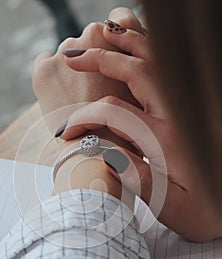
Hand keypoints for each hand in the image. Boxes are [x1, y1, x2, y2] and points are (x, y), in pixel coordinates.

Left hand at [32, 14, 141, 115]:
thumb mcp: (136, 86)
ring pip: (64, 55)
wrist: (99, 146)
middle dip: (86, 62)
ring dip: (68, 71)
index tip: (102, 75)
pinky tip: (60, 95)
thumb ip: (127, 64)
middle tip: (91, 91)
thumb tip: (120, 56)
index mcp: (119, 37)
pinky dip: (48, 75)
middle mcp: (90, 35)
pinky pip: (43, 62)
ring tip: (77, 99)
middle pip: (84, 43)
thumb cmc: (123, 120)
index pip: (105, 32)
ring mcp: (65, 52)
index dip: (104, 55)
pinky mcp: (43, 69)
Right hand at [58, 8, 221, 241]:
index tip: (66, 131)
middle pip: (136, 72)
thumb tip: (107, 156)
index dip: (83, 117)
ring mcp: (186, 110)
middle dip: (101, 60)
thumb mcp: (172, 208)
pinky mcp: (191, 111)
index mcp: (166, 141)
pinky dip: (151, 55)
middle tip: (72, 57)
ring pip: (157, 63)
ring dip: (130, 45)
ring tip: (105, 33)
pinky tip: (138, 51)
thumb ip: (140, 181)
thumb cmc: (205, 211)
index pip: (114, 112)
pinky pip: (169, 72)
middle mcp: (178, 117)